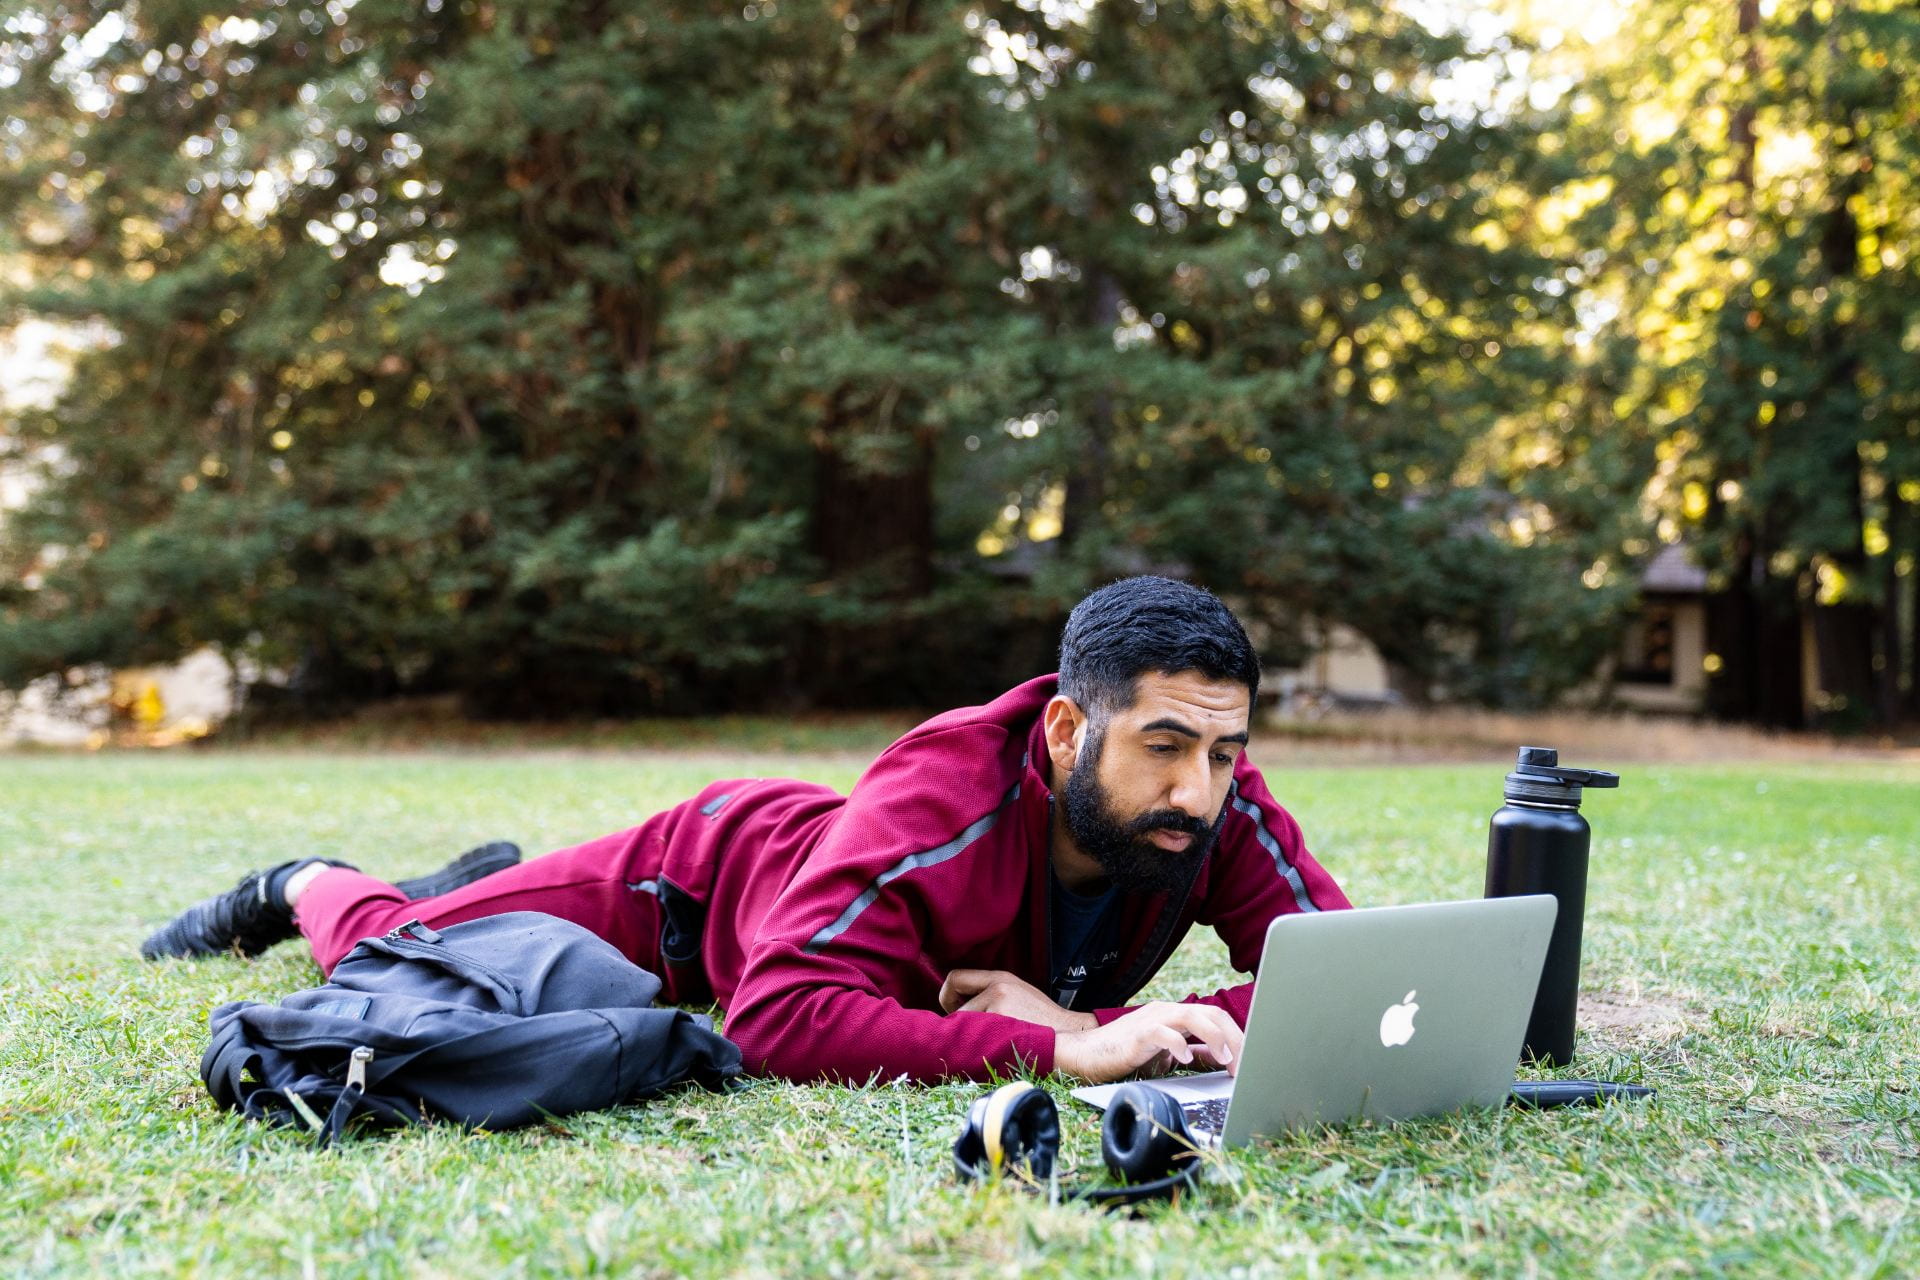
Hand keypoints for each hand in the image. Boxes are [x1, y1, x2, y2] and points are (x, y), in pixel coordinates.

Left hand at [939, 968, 1095, 1032]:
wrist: (1071, 1037)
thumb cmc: (1044, 1024)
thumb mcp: (1018, 997)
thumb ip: (991, 996)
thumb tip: (959, 1011)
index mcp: (1001, 978)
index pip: (955, 978)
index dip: (948, 996)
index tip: (957, 1011)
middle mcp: (998, 986)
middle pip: (956, 1006)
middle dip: (960, 1024)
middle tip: (977, 1036)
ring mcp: (999, 1004)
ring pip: (965, 1025)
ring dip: (973, 1038)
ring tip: (996, 1043)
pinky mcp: (1001, 1023)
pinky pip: (975, 1039)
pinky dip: (980, 1047)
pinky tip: (998, 1050)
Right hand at [1051, 1001, 1243, 1083]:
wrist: (1086, 1053)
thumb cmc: (1126, 1055)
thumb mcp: (1167, 1055)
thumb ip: (1193, 1052)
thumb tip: (1223, 1059)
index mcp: (1177, 1016)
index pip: (1217, 1017)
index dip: (1237, 1038)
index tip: (1249, 1063)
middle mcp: (1168, 1012)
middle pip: (1212, 1014)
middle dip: (1234, 1038)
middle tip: (1245, 1065)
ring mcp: (1152, 1019)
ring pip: (1193, 1017)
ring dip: (1215, 1038)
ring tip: (1226, 1060)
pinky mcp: (1137, 1034)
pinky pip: (1163, 1033)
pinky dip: (1178, 1045)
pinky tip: (1186, 1060)